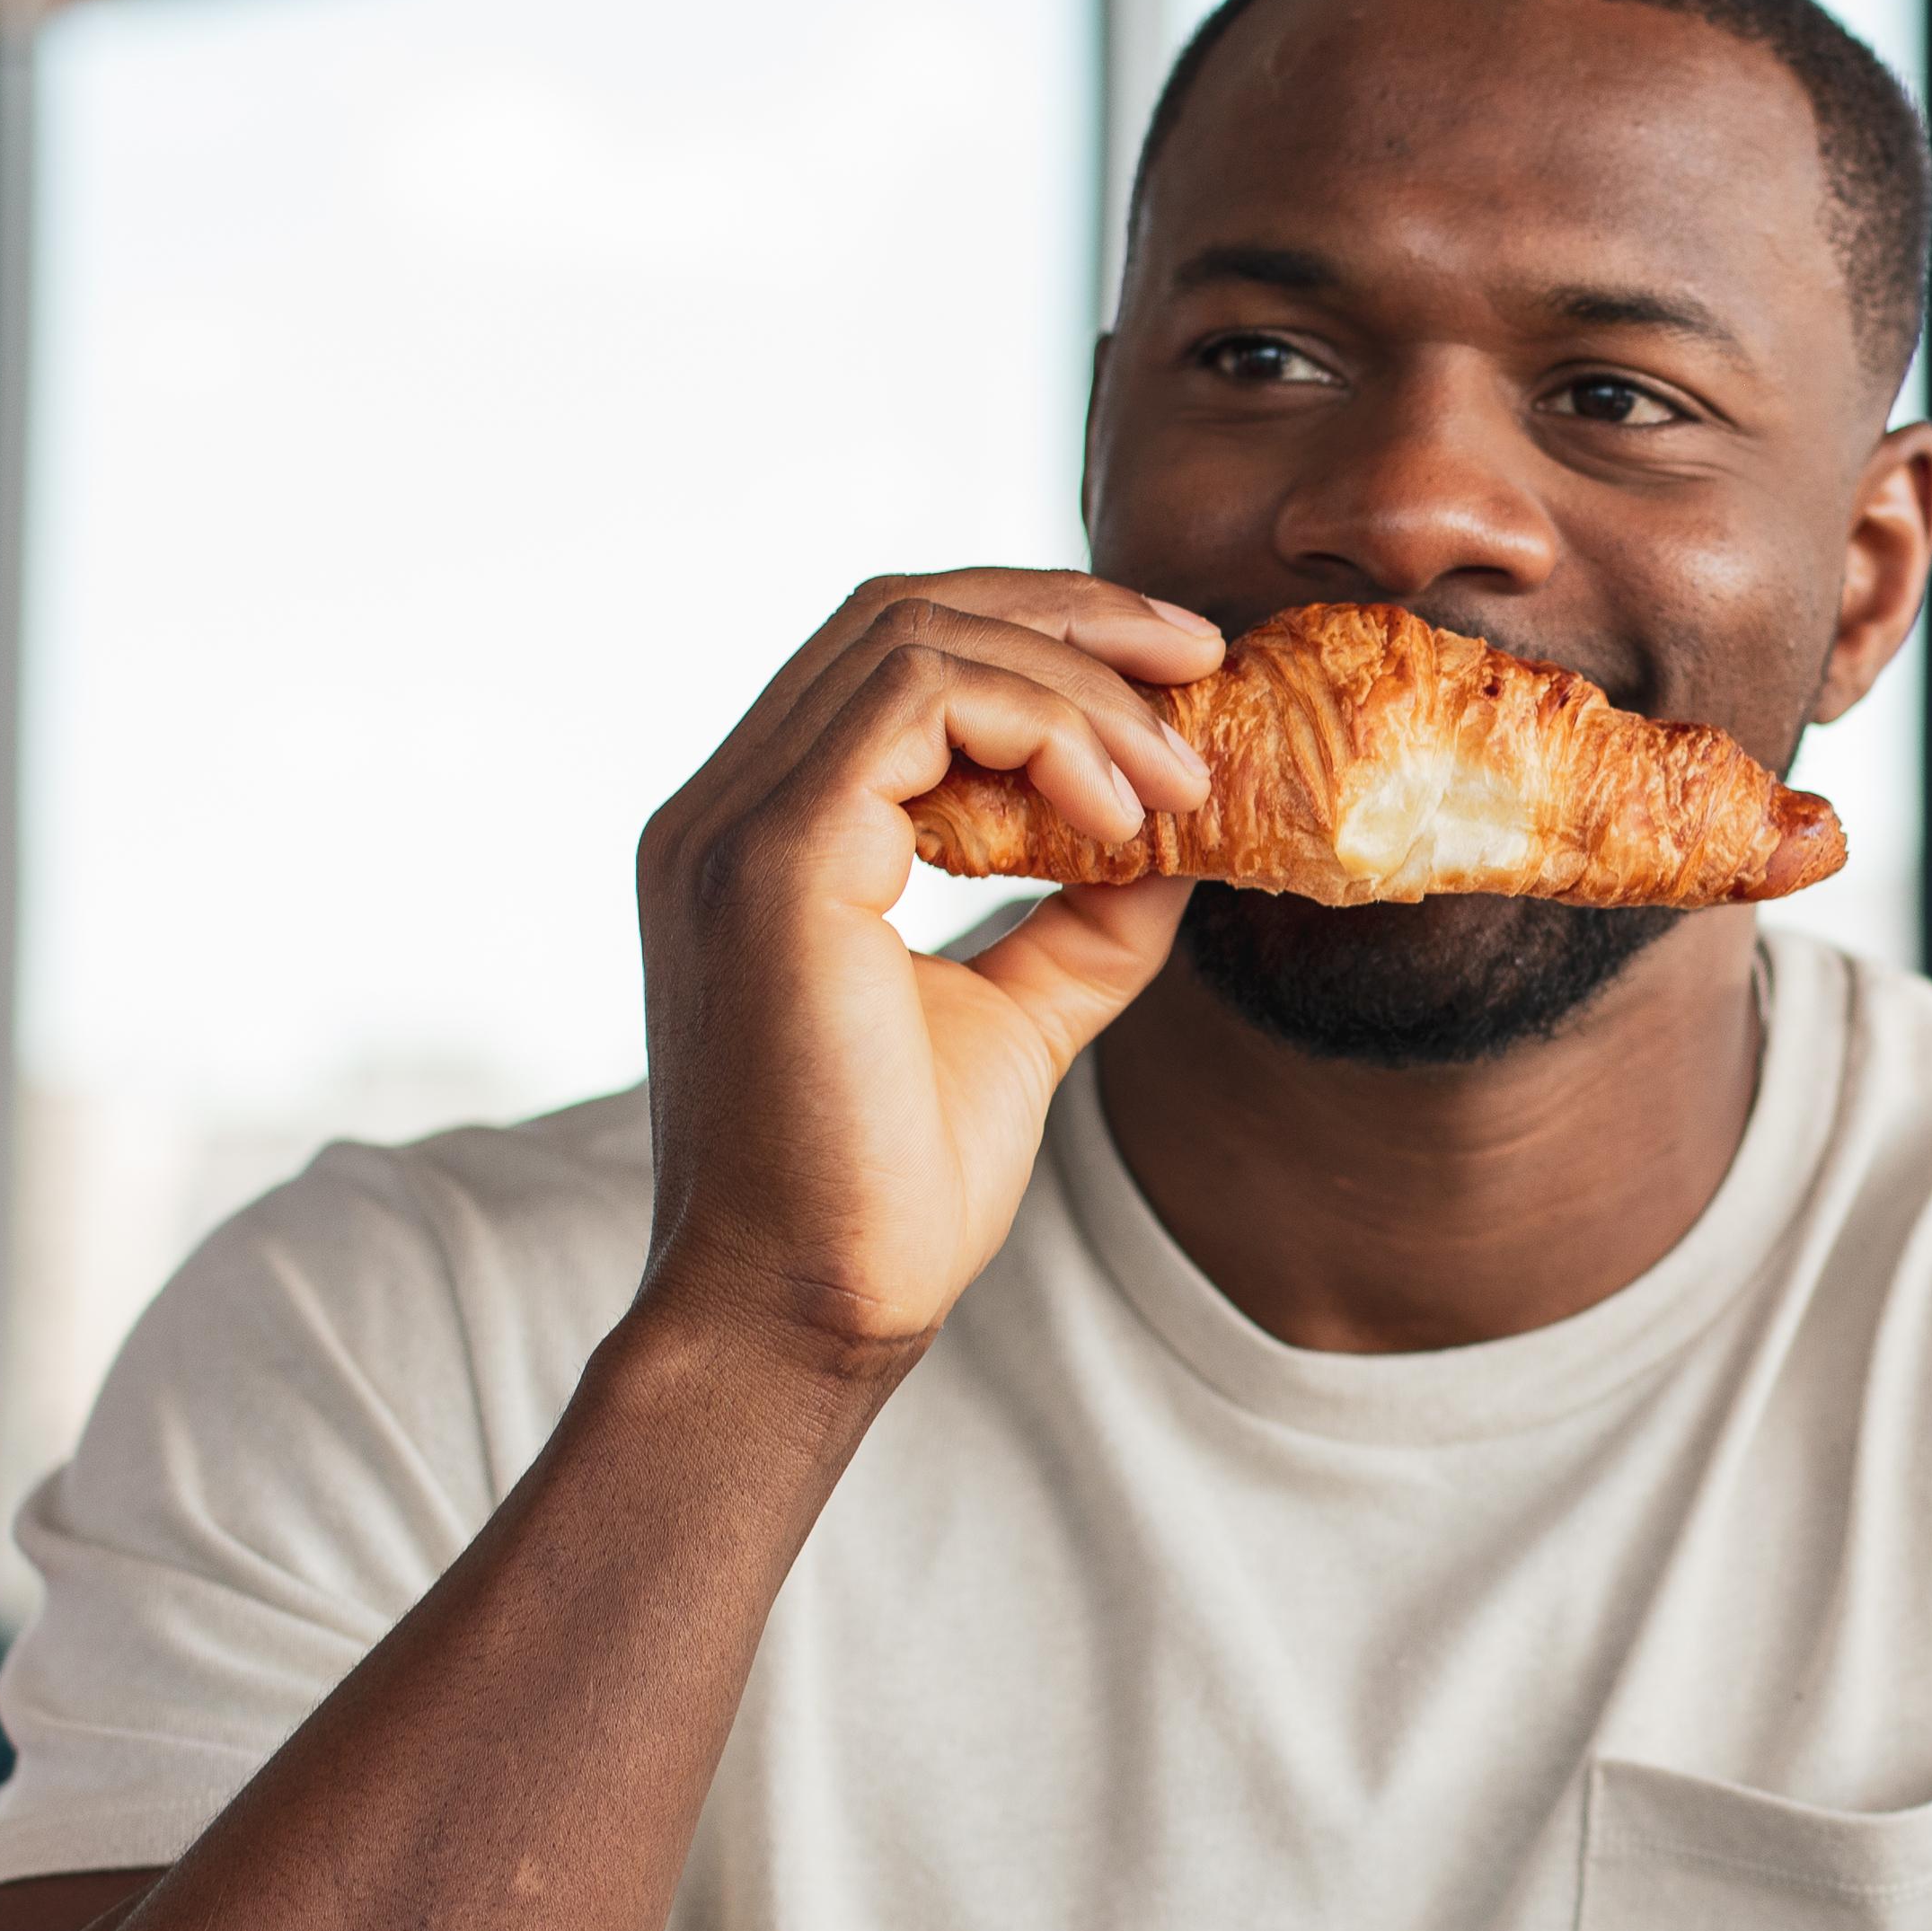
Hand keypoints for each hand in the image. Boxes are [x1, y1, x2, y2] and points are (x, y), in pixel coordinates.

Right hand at [632, 571, 1221, 1369]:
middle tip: (1206, 664)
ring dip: (1078, 683)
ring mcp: (735, 827)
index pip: (892, 657)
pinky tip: (1124, 814)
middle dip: (1070, 614)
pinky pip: (920, 705)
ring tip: (1182, 776)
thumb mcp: (1017, 1020)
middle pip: (901, 611)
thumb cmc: (887, 1195)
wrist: (807, 1319)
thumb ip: (1081, 918)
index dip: (1039, 635)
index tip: (1177, 679)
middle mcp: (725, 810)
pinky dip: (1044, 728)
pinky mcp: (773, 862)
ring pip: (917, 638)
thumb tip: (1188, 840)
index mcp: (763, 835)